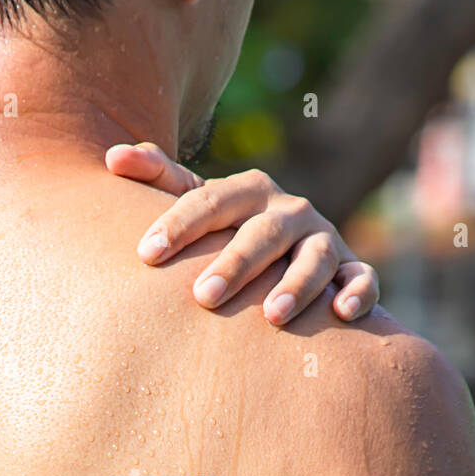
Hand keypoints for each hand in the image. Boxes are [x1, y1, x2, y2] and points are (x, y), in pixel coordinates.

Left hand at [106, 142, 378, 325]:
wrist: (283, 250)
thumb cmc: (225, 231)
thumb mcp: (195, 202)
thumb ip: (158, 177)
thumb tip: (112, 158)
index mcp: (247, 191)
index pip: (209, 201)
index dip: (178, 225)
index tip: (145, 255)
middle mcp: (289, 210)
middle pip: (262, 234)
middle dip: (235, 264)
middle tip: (202, 297)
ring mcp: (323, 239)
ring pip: (315, 257)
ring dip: (296, 284)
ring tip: (271, 317)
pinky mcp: (349, 269)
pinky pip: (362, 278)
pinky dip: (358, 292)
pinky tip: (341, 314)